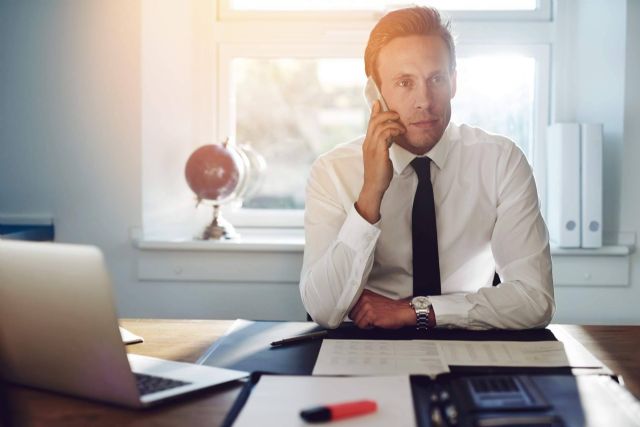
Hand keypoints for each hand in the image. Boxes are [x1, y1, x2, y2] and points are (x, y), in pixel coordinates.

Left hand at [349, 289, 414, 328]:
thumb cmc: (390, 308)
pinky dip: (367, 327)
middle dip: (359, 319)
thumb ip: (362, 302)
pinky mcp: (371, 316)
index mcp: (364, 294)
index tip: (357, 314)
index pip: (350, 305)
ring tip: (373, 320)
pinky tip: (375, 323)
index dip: (354, 312)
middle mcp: (364, 298)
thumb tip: (351, 311)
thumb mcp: (373, 300)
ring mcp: (367, 307)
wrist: (401, 312)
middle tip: (369, 318)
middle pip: (351, 314)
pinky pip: (362, 325)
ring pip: (356, 321)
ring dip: (364, 323)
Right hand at [356, 101, 405, 222]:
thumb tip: (390, 136)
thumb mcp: (381, 155)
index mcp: (368, 143)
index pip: (370, 123)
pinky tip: (400, 133)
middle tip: (397, 115)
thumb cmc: (379, 173)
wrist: (374, 187)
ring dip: (393, 123)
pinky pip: (385, 135)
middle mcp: (368, 143)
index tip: (378, 102)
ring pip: (380, 126)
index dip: (374, 111)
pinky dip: (393, 131)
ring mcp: (372, 147)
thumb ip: (383, 144)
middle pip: (374, 121)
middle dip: (386, 114)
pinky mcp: (378, 152)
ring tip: (402, 127)